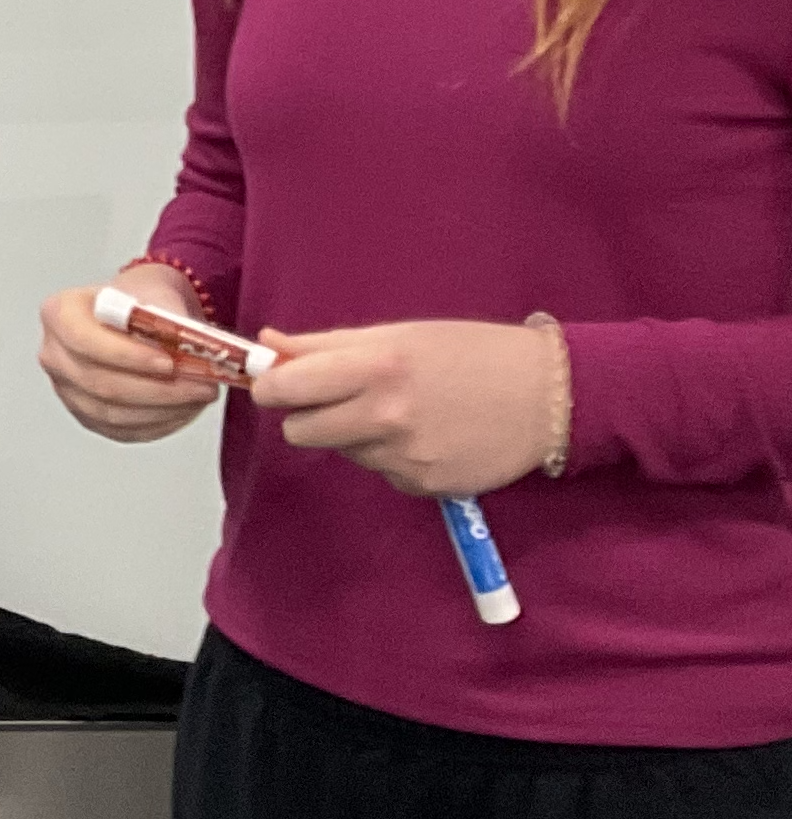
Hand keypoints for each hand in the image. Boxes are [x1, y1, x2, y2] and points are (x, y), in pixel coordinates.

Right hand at [37, 264, 224, 443]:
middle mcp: (55, 354)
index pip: (84, 340)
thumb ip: (168, 321)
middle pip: (100, 383)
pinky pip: (121, 430)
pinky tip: (184, 410)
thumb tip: (192, 351)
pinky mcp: (86, 416)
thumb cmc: (140, 303)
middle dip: (158, 389)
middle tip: (201, 385)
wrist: (136, 317)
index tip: (168, 362)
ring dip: (163, 410)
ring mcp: (66, 389)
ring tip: (199, 397)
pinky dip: (157, 424)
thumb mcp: (154, 295)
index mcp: (60, 313)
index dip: (127, 356)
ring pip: (112, 413)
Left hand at [253, 319, 559, 497]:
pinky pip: (381, 472)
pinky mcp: (423, 485)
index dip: (272, 387)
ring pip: (343, 452)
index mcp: (374, 367)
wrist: (550, 396)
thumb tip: (268, 344)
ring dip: (356, 435)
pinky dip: (392, 457)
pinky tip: (427, 435)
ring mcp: (404, 456)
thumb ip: (325, 344)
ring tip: (403, 411)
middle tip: (341, 398)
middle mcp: (385, 415)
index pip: (285, 390)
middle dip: (309, 415)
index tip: (277, 384)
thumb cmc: (472, 352)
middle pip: (299, 431)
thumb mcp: (399, 333)